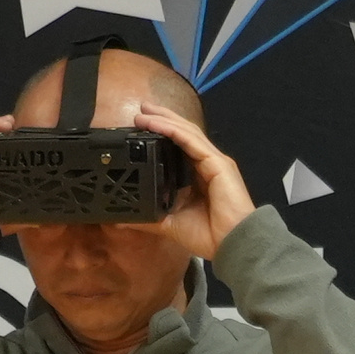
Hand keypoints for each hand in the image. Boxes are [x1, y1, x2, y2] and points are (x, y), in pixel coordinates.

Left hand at [124, 100, 256, 260]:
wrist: (232, 244)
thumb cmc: (209, 235)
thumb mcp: (170, 224)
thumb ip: (149, 218)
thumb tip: (122, 220)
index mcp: (200, 176)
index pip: (180, 147)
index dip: (162, 133)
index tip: (142, 126)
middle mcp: (208, 164)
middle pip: (183, 134)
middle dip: (162, 119)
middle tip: (141, 109)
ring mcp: (214, 161)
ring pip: (187, 132)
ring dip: (165, 120)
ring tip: (144, 112)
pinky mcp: (217, 163)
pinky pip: (192, 141)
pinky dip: (173, 130)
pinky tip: (157, 124)